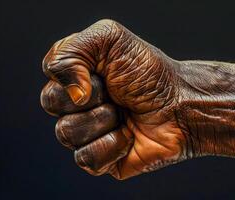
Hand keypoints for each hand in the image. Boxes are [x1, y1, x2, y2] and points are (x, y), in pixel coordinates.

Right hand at [41, 19, 188, 179]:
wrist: (182, 105)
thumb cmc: (152, 74)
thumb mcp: (110, 39)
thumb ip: (71, 51)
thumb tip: (70, 93)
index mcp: (78, 74)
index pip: (51, 73)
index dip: (75, 72)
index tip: (105, 71)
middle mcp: (79, 103)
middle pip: (51, 103)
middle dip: (92, 96)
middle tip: (118, 94)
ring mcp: (88, 132)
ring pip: (66, 133)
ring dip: (103, 120)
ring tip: (125, 114)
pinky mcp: (100, 159)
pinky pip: (85, 158)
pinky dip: (112, 144)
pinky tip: (129, 136)